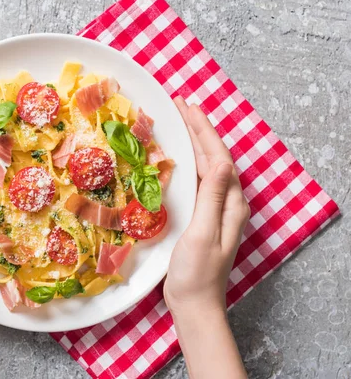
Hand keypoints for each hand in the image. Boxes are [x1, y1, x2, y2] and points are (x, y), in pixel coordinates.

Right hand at [164, 97, 249, 314]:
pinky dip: (187, 162)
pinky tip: (178, 156)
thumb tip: (219, 161)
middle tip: (181, 105)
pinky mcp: (202, 216)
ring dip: (193, 142)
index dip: (204, 130)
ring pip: (205, 166)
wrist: (194, 303)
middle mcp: (227, 203)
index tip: (189, 108)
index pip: (219, 157)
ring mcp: (215, 209)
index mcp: (231, 204)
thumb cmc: (197, 274)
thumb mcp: (203, 234)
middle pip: (214, 157)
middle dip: (199, 130)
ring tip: (179, 121)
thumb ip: (211, 198)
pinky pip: (197, 180)